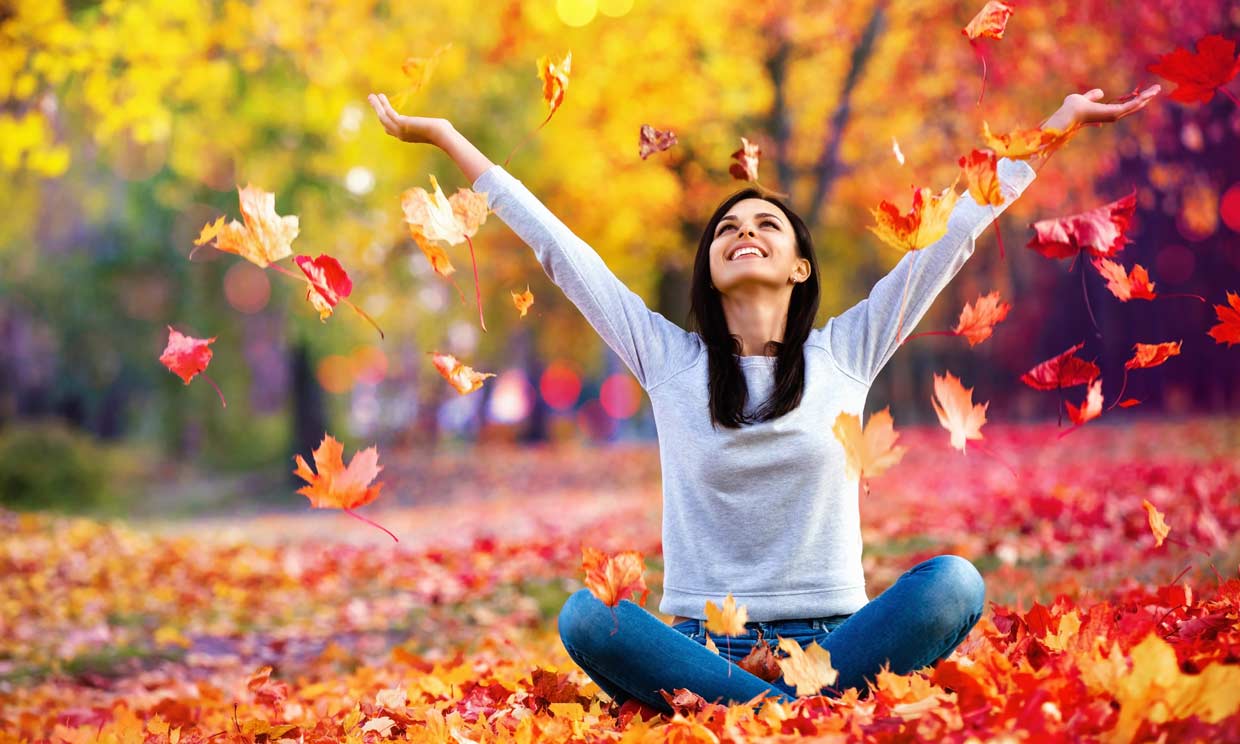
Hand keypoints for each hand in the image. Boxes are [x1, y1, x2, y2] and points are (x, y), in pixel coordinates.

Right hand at [367, 92, 450, 144]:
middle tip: (372, 100)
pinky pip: (387, 112)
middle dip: (377, 111)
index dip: (385, 121)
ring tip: (371, 96)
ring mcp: (399, 130)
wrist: (442, 135)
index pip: (391, 130)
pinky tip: (380, 96)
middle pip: (384, 122)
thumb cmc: (443, 132)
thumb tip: (441, 124)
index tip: (382, 112)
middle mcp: (400, 135)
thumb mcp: (434, 128)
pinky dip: (382, 104)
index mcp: (407, 136)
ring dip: (376, 106)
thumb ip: (431, 126)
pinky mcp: (401, 124)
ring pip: (383, 117)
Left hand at [1041, 84, 1160, 130]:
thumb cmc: (1072, 107)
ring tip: (1157, 89)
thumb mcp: (1084, 98)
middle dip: (1145, 98)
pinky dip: (1140, 99)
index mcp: (1106, 112)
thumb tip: (1100, 93)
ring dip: (1146, 97)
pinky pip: (1131, 105)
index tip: (1144, 93)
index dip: (1135, 100)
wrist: (1069, 113)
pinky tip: (1149, 93)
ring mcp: (1114, 115)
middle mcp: (1112, 115)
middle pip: (1133, 106)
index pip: (1125, 106)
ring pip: (1135, 105)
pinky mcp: (1114, 113)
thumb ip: (1092, 96)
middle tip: (1156, 90)